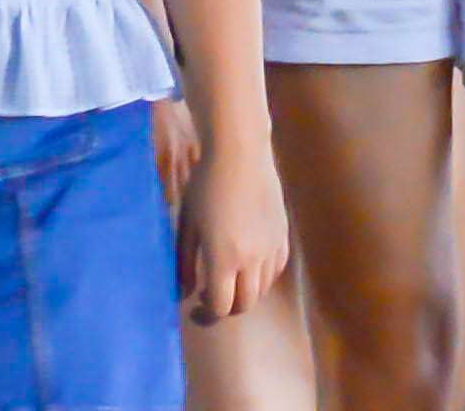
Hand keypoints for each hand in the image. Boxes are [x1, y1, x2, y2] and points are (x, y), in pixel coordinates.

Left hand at [173, 123, 292, 325]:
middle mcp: (252, 259)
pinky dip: (262, 276)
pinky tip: (248, 263)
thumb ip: (183, 262)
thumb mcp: (187, 223)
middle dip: (226, 307)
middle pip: (244, 304)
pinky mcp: (282, 235)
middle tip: (211, 296)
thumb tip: (183, 292)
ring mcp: (271, 247)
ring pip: (262, 289)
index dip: (206, 313)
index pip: (220, 306)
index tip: (195, 306)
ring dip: (244, 292)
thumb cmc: (205, 184)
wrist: (240, 151)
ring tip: (228, 277)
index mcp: (223, 257)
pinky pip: (275, 269)